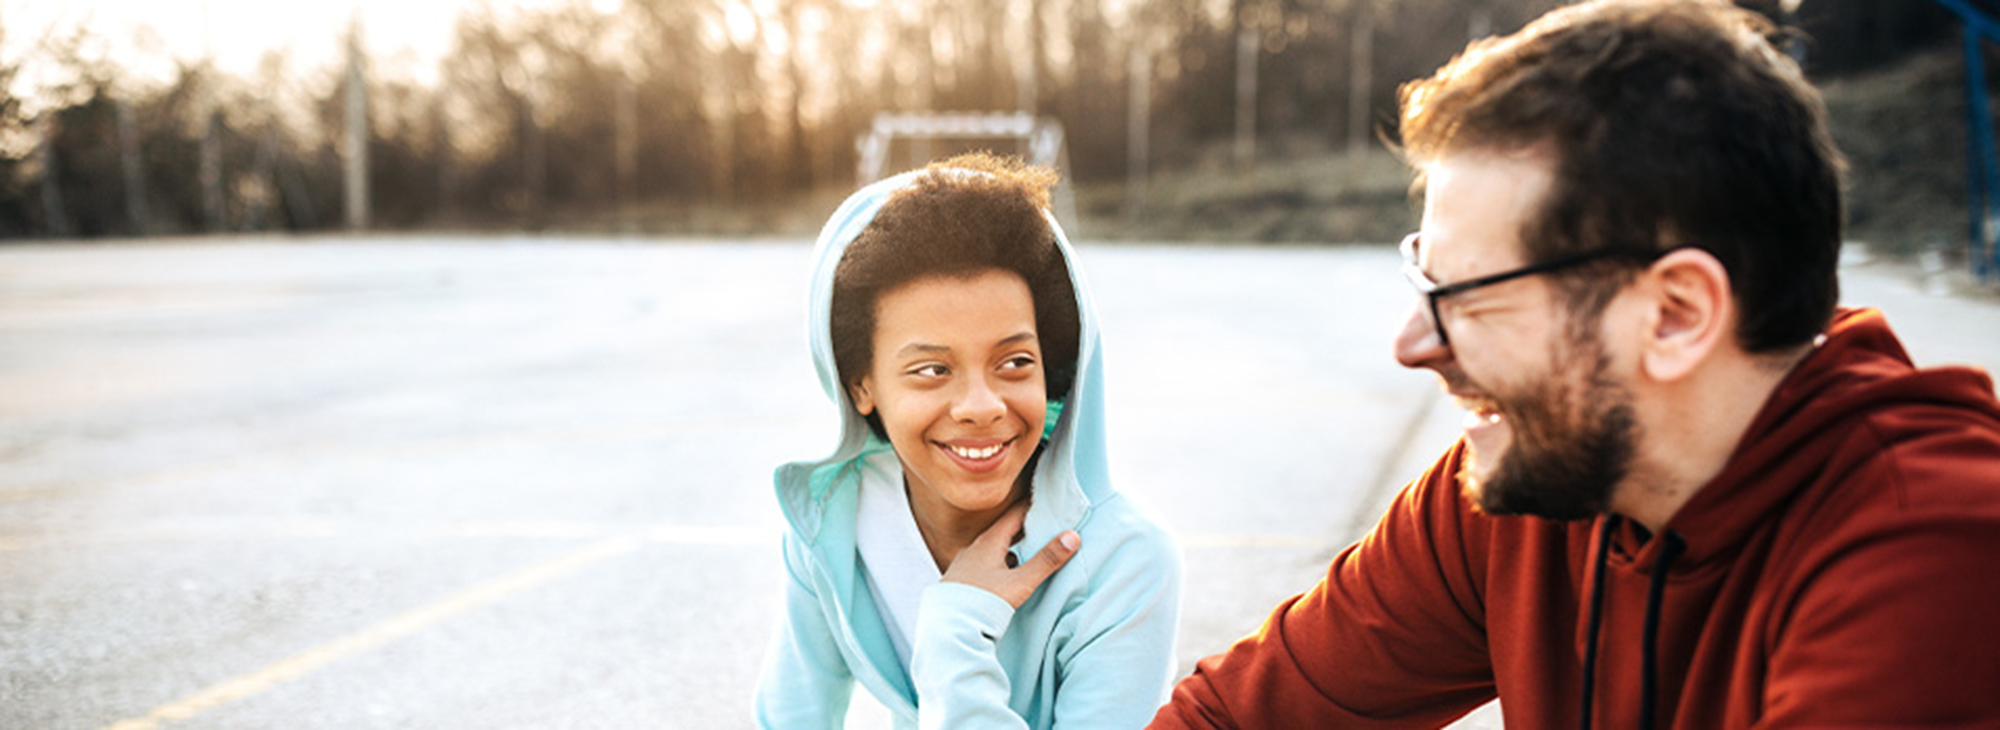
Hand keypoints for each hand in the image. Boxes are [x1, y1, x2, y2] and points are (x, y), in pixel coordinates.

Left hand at [942, 502, 1079, 608]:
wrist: (948, 629)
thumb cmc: (984, 604)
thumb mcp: (1020, 582)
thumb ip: (1046, 560)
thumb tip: (1072, 536)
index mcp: (988, 542)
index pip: (1014, 514)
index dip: (1032, 507)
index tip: (1047, 502)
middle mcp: (973, 549)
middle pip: (1003, 531)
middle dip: (1023, 528)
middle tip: (1041, 524)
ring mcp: (964, 565)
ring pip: (992, 549)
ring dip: (1010, 547)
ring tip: (1025, 551)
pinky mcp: (960, 581)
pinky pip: (983, 564)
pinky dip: (998, 564)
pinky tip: (1004, 577)